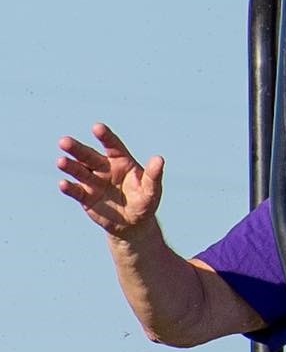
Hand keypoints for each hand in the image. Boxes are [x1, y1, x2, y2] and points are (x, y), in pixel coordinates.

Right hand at [57, 123, 164, 237]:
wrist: (133, 223)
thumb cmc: (144, 201)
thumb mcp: (152, 190)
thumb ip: (154, 175)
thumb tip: (159, 159)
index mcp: (120, 161)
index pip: (112, 145)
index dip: (105, 136)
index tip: (97, 128)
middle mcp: (103, 168)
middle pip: (88, 156)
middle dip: (76, 149)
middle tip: (64, 142)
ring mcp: (92, 181)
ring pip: (78, 170)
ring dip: (69, 166)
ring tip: (61, 161)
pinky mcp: (85, 196)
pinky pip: (76, 191)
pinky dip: (69, 188)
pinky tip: (63, 184)